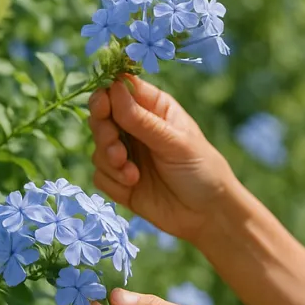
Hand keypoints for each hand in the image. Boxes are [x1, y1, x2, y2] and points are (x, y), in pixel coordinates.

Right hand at [88, 74, 235, 243]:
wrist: (207, 216)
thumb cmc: (201, 170)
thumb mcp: (175, 143)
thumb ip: (142, 120)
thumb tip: (114, 88)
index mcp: (155, 108)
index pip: (122, 89)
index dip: (108, 93)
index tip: (104, 103)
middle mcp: (137, 127)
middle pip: (101, 115)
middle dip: (103, 130)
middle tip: (116, 145)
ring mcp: (127, 154)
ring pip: (97, 146)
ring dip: (109, 158)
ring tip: (131, 173)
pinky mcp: (120, 181)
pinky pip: (100, 174)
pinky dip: (112, 179)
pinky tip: (133, 184)